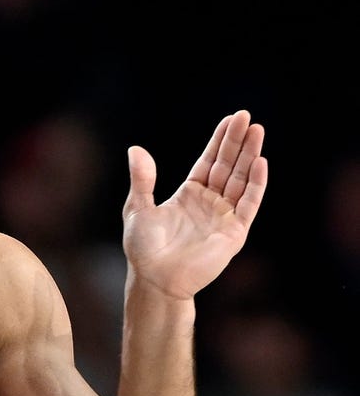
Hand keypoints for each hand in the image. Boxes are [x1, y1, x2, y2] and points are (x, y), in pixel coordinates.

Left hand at [122, 109, 267, 298]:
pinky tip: (260, 163)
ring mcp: (223, 216)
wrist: (154, 279)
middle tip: (246, 116)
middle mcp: (210, 202)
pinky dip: (255, 185)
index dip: (220, 141)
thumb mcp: (138, 208)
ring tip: (257, 131)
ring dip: (250, 156)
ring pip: (241, 180)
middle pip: (228, 165)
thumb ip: (142, 180)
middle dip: (237, 142)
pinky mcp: (234, 232)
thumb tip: (135, 149)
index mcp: (189, 194)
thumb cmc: (143, 248)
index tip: (231, 119)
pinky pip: (248, 205)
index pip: (209, 161)